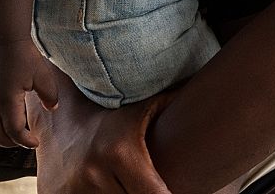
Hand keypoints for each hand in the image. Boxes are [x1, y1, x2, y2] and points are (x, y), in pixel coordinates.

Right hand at [0, 40, 59, 148]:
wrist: (1, 36)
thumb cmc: (24, 54)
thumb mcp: (43, 74)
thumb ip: (49, 95)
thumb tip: (53, 108)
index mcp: (7, 101)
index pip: (15, 132)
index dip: (26, 141)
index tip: (35, 142)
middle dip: (11, 143)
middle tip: (24, 141)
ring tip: (8, 135)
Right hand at [33, 81, 173, 193]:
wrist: (59, 120)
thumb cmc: (112, 114)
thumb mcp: (142, 108)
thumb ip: (173, 105)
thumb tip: (216, 91)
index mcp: (119, 153)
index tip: (179, 191)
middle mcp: (94, 175)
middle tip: (158, 185)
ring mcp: (73, 191)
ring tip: (132, 184)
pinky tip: (114, 188)